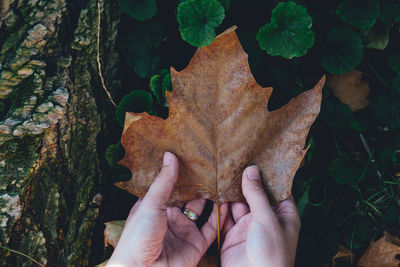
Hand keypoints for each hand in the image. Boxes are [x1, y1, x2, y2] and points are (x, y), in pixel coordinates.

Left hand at [106, 152, 227, 266]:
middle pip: (189, 197)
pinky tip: (228, 202)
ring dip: (213, 199)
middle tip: (214, 167)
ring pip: (203, 211)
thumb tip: (170, 155)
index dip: (183, 174)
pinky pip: (211, 228)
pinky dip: (220, 216)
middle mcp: (171, 217)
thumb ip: (164, 181)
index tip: (195, 158)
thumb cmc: (138, 237)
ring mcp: (184, 231)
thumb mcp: (150, 204)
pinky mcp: (196, 244)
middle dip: (201, 185)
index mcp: (156, 206)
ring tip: (224, 181)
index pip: (172, 186)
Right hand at [221, 166, 300, 266]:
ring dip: (230, 191)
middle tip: (233, 159)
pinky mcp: (232, 235)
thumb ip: (257, 194)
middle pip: (255, 194)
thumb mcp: (266, 218)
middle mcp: (266, 218)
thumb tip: (252, 170)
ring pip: (238, 204)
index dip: (267, 174)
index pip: (276, 188)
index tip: (256, 155)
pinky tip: (213, 190)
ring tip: (221, 171)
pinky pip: (225, 216)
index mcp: (283, 214)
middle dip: (244, 180)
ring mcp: (248, 227)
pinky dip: (220, 205)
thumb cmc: (271, 252)